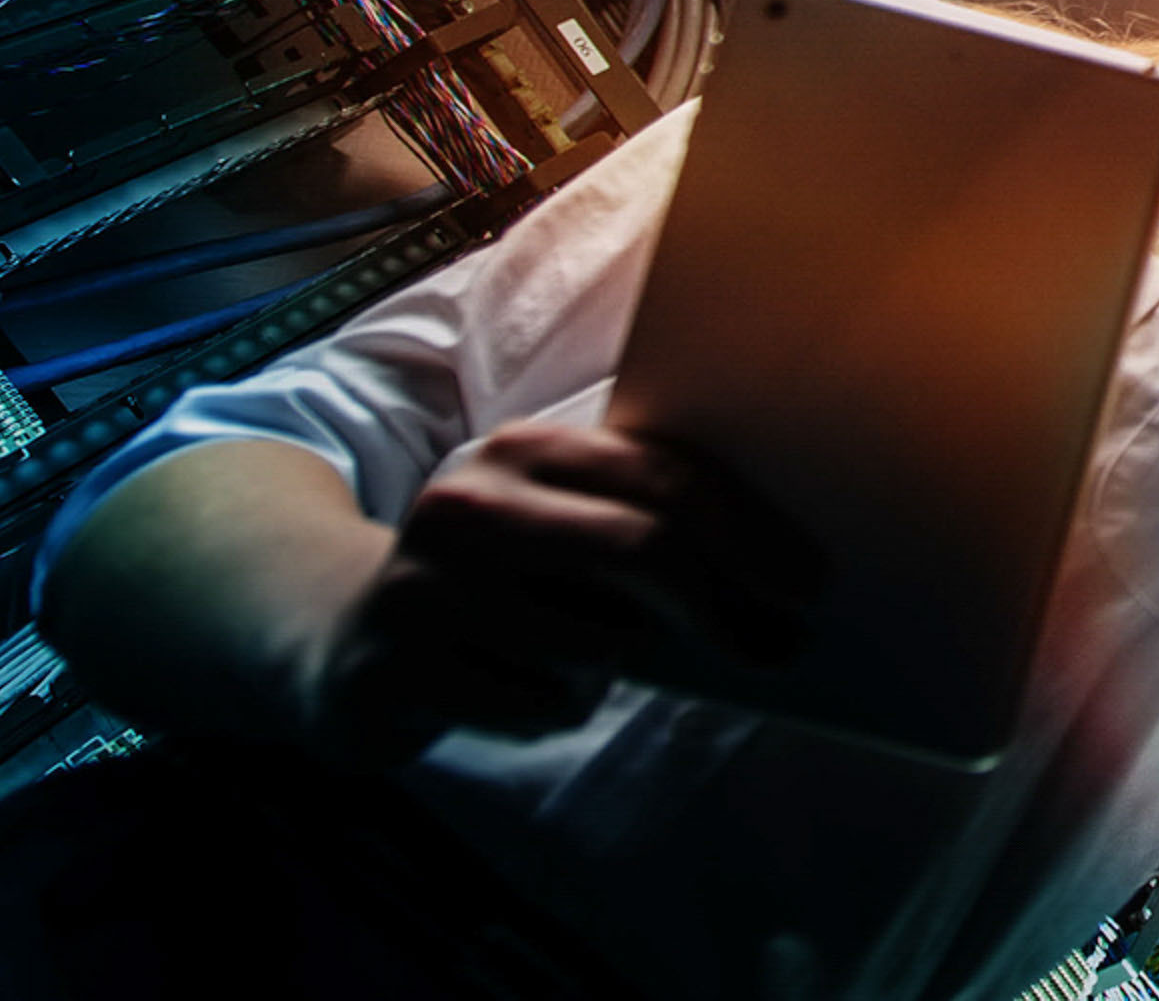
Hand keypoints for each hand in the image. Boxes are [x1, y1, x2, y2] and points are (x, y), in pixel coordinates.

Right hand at [299, 422, 822, 766]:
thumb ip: (648, 525)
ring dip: (617, 668)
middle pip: (642, 549)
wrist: (348, 644)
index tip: (810, 585)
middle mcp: (468, 502)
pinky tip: (522, 691)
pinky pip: (541, 705)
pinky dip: (558, 710)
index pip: (664, 477)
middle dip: (724, 606)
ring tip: (580, 659)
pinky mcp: (398, 667)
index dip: (751, 533)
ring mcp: (424, 585)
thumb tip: (784, 581)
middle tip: (776, 649)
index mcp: (524, 449)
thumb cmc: (502, 587)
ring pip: (598, 644)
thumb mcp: (563, 531)